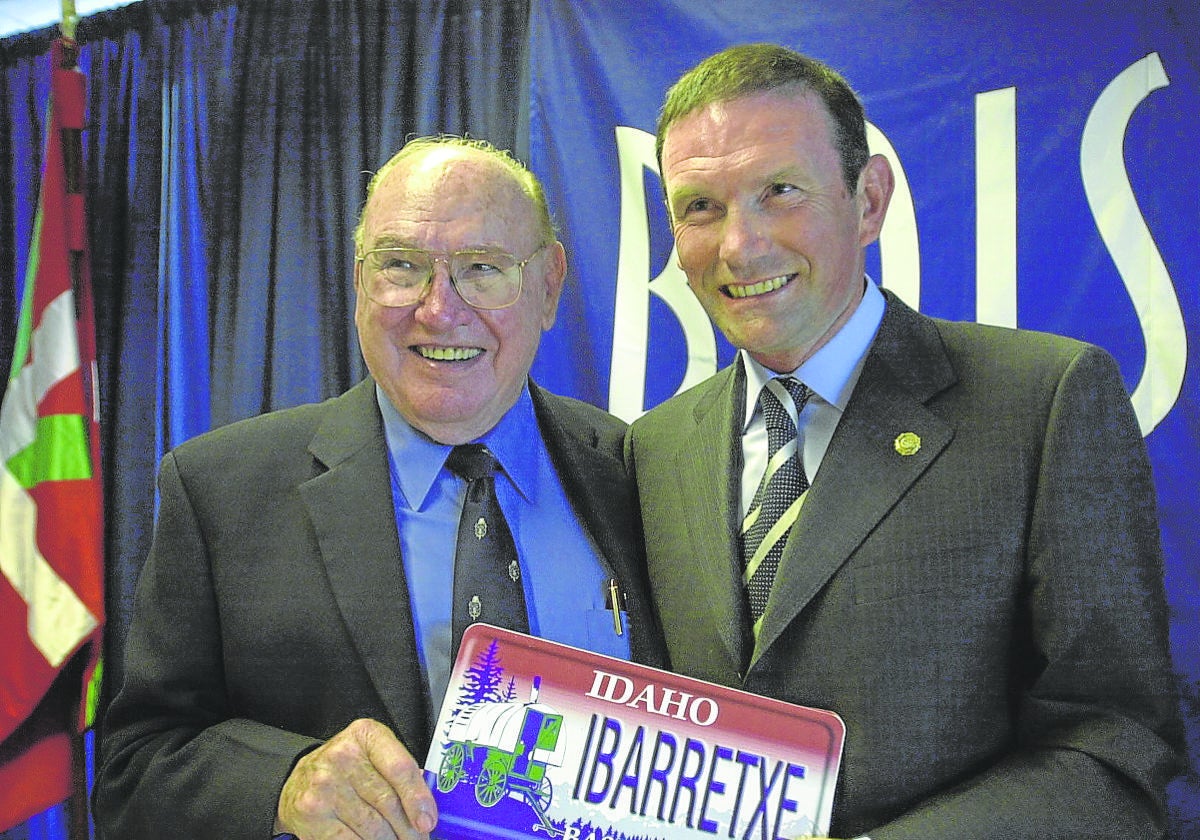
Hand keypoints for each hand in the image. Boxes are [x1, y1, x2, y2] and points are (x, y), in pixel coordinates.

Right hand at [275, 718, 437, 838]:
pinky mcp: (312, 815)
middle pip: (389, 803)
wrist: (298, 779)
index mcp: (366, 736)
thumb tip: (426, 807)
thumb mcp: (373, 754)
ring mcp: (325, 787)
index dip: (418, 799)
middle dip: (409, 829)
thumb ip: (399, 771)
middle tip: (419, 839)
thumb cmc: (346, 766)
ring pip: (373, 828)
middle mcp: (343, 757)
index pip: (400, 768)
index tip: (428, 822)